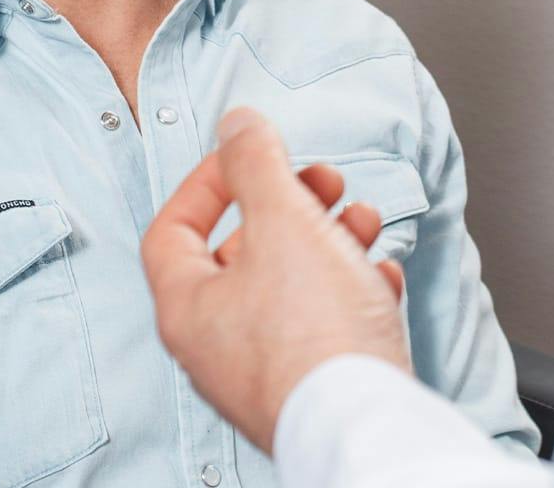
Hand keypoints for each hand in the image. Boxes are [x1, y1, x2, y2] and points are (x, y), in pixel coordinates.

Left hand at [140, 107, 411, 453]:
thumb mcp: (283, 219)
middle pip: (242, 253)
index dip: (208, 181)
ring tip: (363, 218)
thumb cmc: (317, 337)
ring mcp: (269, 375)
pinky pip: (329, 328)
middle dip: (287, 205)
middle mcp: (218, 348)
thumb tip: (236, 122)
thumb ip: (255, 161)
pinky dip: (353, 290)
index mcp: (188, 307)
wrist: (372, 431)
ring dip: (328, 240)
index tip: (248, 155)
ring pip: (292, 286)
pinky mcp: (318, 394)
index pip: (174, 228)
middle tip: (322, 181)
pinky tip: (379, 274)